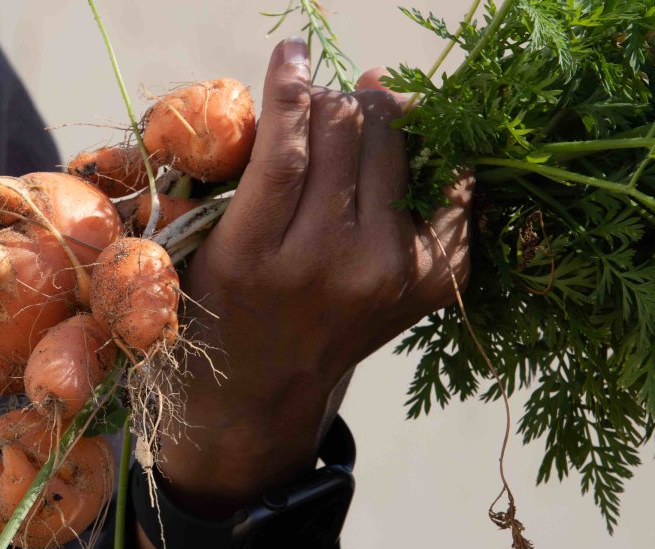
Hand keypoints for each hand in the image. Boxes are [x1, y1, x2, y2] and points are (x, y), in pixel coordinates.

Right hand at [136, 38, 471, 548]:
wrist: (263, 391)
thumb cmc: (223, 308)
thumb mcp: (206, 246)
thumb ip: (247, 175)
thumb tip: (305, 96)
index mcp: (257, 259)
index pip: (289, 149)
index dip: (292, 88)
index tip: (292, 52)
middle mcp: (330, 267)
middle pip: (350, 138)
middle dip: (334, 100)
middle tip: (321, 96)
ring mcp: (390, 274)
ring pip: (397, 149)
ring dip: (378, 115)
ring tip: (362, 107)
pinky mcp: (431, 280)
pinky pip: (447, 186)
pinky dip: (429, 155)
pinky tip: (405, 142)